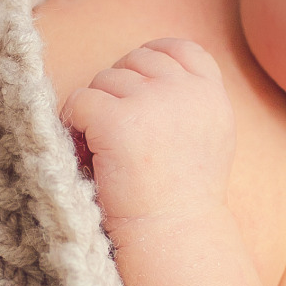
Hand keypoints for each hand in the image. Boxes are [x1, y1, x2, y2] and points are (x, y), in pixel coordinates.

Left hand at [60, 38, 236, 227]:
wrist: (172, 237)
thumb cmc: (181, 199)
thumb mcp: (208, 139)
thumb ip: (190, 101)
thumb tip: (148, 70)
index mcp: (211, 95)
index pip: (180, 49)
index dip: (151, 60)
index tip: (136, 93)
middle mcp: (186, 90)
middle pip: (135, 61)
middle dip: (119, 92)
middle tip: (119, 136)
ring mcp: (153, 101)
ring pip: (104, 80)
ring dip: (97, 111)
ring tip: (107, 151)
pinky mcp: (118, 119)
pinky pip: (80, 100)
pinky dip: (74, 123)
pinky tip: (88, 152)